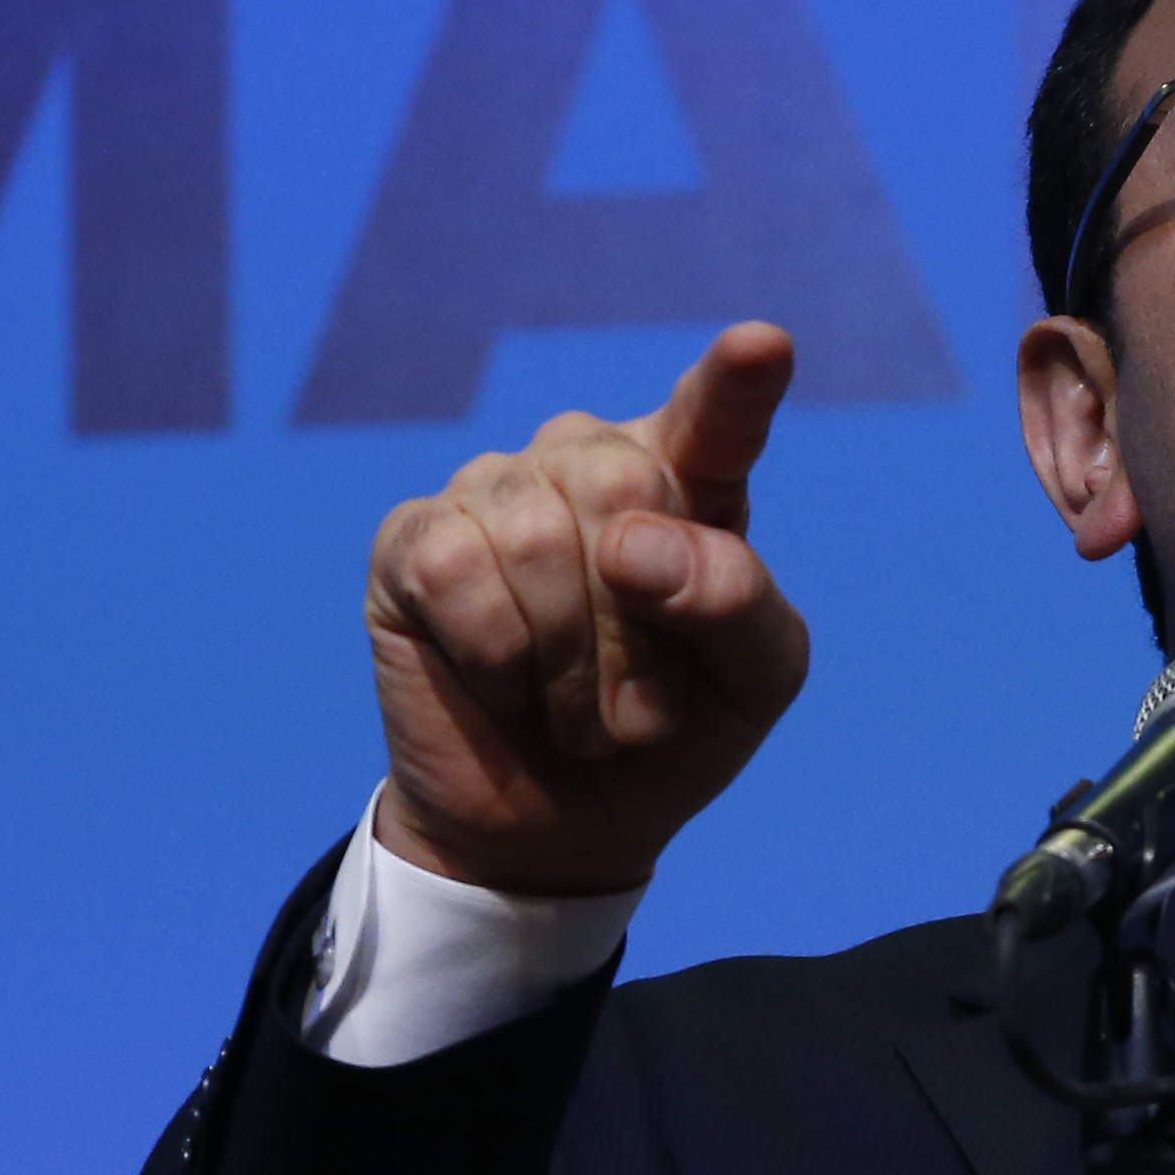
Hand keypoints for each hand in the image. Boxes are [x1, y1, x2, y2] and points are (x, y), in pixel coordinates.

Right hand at [364, 325, 808, 896]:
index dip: (735, 385)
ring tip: (575, 714)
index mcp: (688, 480)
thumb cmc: (668, 735)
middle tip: (634, 710)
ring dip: (569, 663)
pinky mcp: (413, 541)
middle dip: (637, 629)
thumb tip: (633, 541)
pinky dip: (496, 657)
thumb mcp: (750, 683)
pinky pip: (457, 568)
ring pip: (537, 534)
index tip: (762, 347)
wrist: (557, 827)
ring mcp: (494, 491)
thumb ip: (736, 602)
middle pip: (622, 486)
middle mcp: (589, 461)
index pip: (714, 415)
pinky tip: (500, 685)